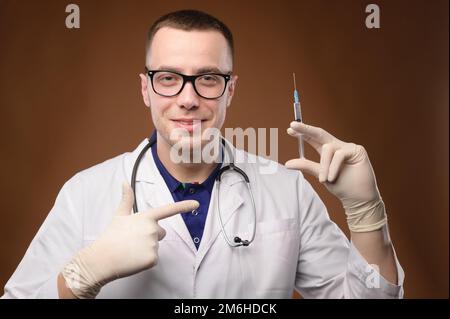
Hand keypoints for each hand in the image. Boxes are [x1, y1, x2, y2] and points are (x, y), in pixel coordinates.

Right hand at [62, 182, 198, 297]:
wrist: (101, 259)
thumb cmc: (110, 236)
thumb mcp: (119, 215)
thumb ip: (126, 199)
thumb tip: (124, 182)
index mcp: (146, 217)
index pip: (168, 210)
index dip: (184, 206)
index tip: (197, 204)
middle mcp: (152, 229)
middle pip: (161, 233)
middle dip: (150, 236)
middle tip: (132, 240)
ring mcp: (153, 244)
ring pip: (156, 246)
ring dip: (146, 248)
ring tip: (130, 250)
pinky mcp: (152, 259)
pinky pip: (153, 259)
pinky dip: (144, 260)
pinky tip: (132, 259)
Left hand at [285, 121, 386, 231]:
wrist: (358, 198)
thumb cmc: (341, 186)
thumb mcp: (320, 175)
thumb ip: (306, 166)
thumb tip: (287, 164)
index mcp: (328, 152)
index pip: (314, 139)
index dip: (303, 133)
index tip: (289, 129)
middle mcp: (337, 147)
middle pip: (320, 133)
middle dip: (306, 129)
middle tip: (293, 125)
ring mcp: (347, 147)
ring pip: (327, 148)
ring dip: (324, 166)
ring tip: (325, 180)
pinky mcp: (357, 150)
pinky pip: (339, 155)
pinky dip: (333, 167)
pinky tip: (332, 177)